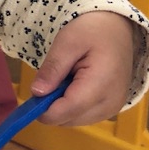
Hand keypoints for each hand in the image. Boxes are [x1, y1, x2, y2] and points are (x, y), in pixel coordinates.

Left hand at [30, 10, 135, 126]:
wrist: (117, 28)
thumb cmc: (93, 30)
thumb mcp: (67, 42)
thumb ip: (52, 68)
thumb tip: (37, 93)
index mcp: (101, 84)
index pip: (68, 110)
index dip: (44, 109)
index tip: (31, 97)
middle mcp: (110, 103)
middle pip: (69, 119)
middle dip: (52, 105)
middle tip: (52, 79)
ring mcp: (113, 108)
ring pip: (74, 121)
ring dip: (62, 105)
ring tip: (67, 78)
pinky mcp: (111, 109)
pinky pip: (83, 116)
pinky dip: (72, 105)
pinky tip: (75, 85)